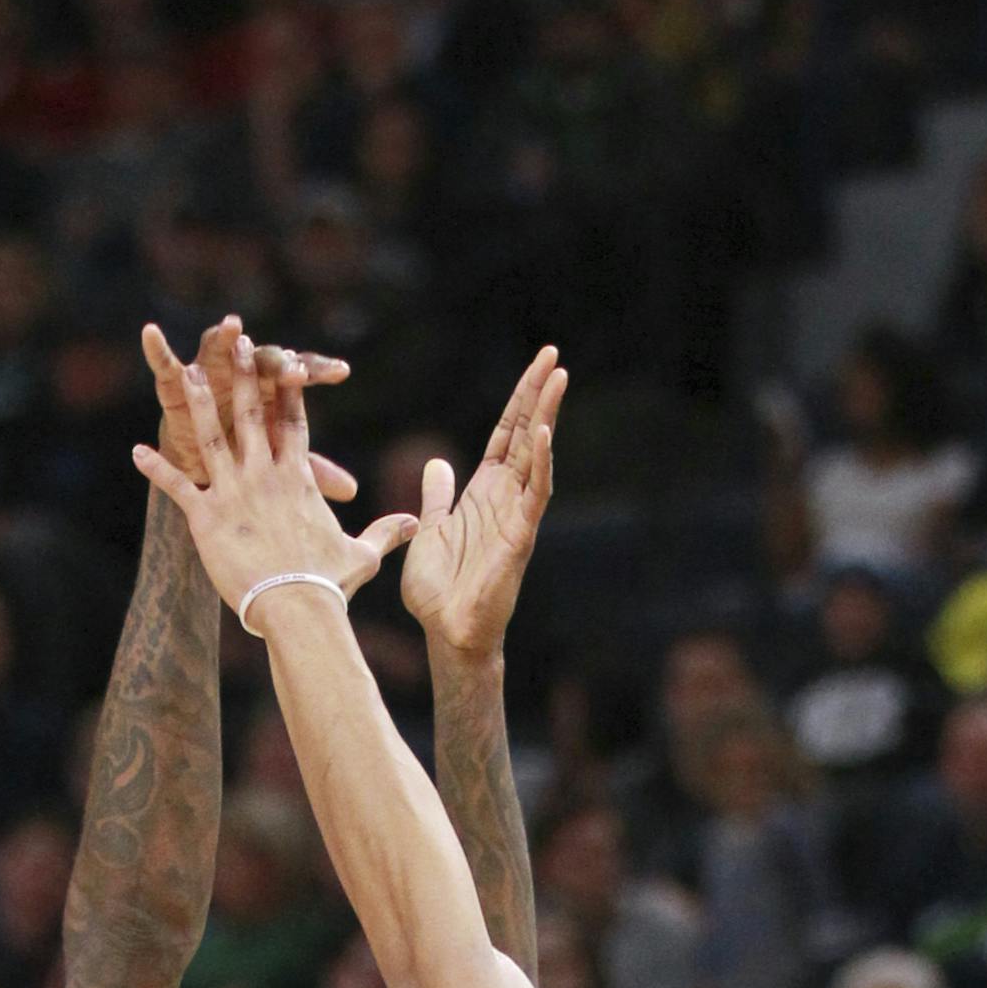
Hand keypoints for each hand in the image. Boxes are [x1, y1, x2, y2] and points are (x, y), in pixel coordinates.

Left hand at [133, 337, 417, 618]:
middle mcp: (265, 476)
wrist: (297, 606)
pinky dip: (156, 469)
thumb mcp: (362, 554)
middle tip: (236, 343)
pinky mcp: (206, 517)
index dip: (289, 391)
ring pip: (211, 437)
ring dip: (196, 403)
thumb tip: (415, 525)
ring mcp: (234, 493)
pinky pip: (177, 486)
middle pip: (251, 415)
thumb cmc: (329, 583)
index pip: (294, 424)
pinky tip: (136, 451)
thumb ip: (386, 532)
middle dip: (243, 376)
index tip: (286, 360)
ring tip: (184, 372)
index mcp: (298, 480)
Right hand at [143, 318, 358, 502]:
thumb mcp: (276, 469)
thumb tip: (351, 490)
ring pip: (216, 351)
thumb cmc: (248, 459)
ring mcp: (210, 375)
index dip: (319, 372)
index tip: (340, 372)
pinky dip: (157, 352)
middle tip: (289, 364)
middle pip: (263, 362)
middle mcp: (243, 375)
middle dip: (275, 362)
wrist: (204, 463)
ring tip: (232, 326)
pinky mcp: (177, 386)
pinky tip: (151, 334)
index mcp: (272, 391)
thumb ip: (311, 474)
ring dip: (222, 340)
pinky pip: (164, 367)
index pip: (300, 378)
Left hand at [402, 346, 565, 655]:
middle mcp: (504, 497)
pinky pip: (535, 494)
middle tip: (553, 354)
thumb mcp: (428, 531)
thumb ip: (435, 498)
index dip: (519, 399)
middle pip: (524, 433)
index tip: (537, 365)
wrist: (446, 633)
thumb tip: (438, 464)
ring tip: (558, 379)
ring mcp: (516, 515)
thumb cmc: (438, 591)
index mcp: (481, 493)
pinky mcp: (520, 537)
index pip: (504, 434)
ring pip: (536, 456)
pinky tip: (543, 434)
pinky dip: (539, 464)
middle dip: (537, 393)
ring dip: (546, 417)